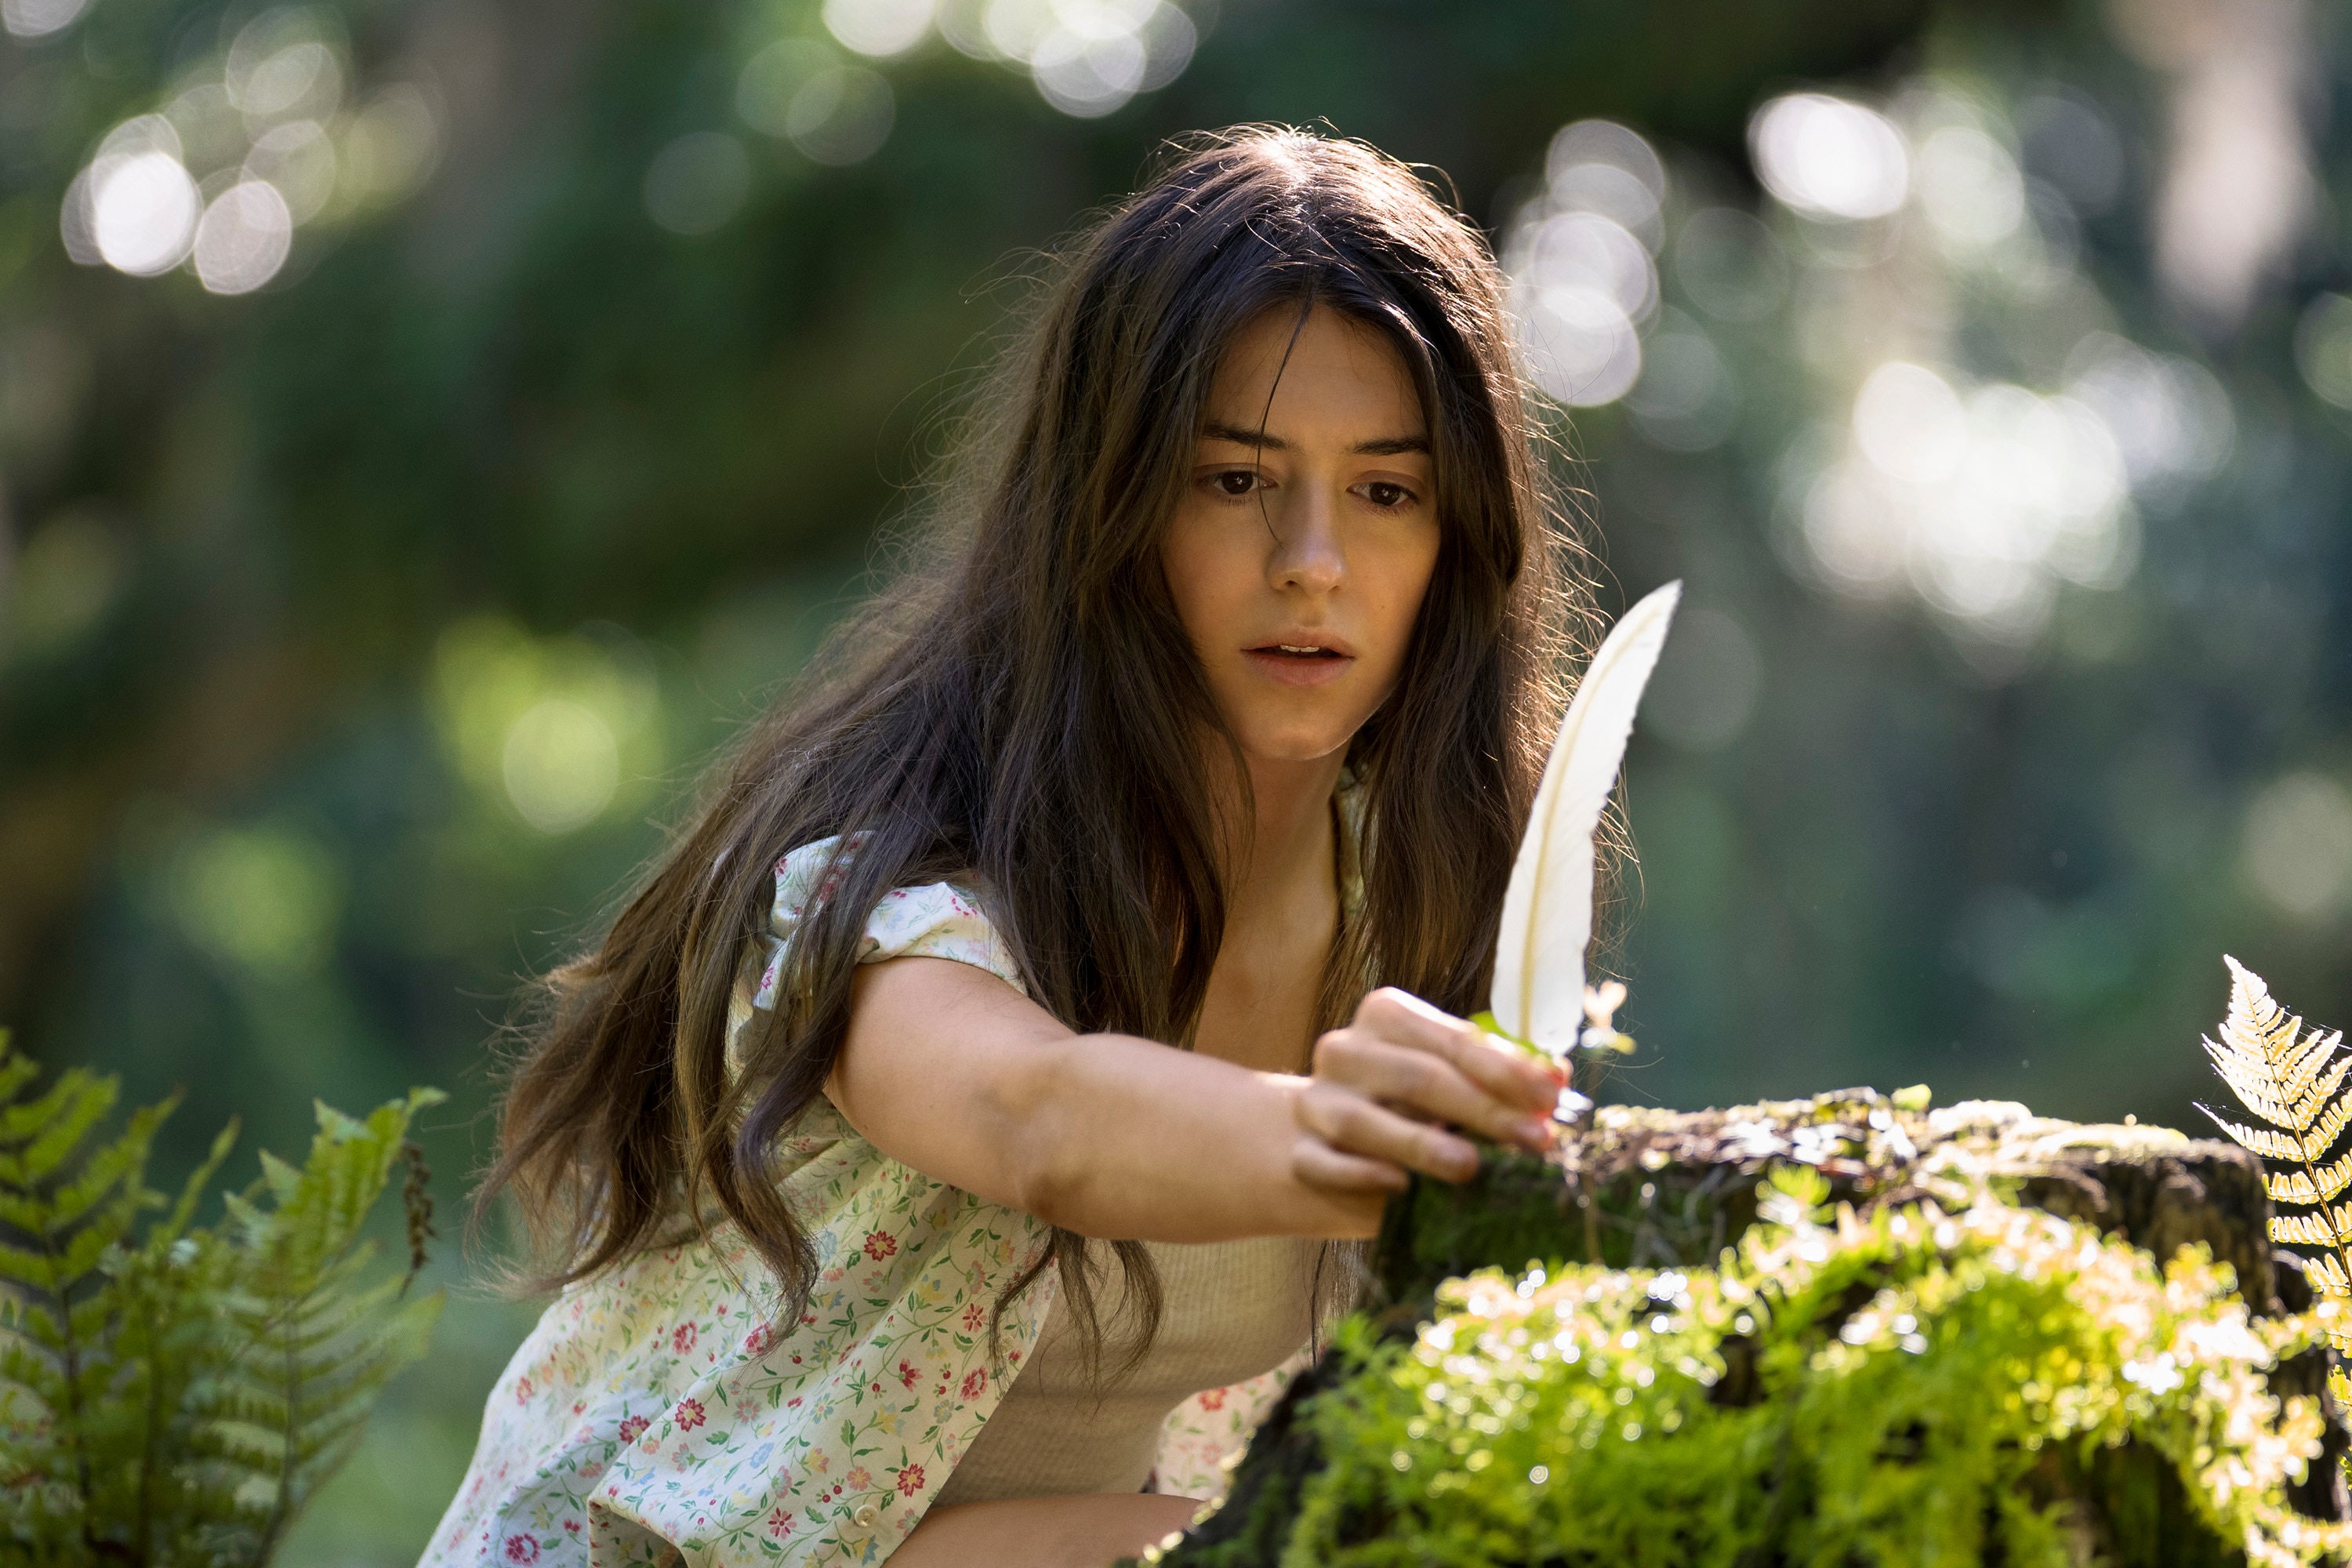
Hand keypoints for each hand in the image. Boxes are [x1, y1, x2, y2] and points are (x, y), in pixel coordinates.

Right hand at [1290, 987, 1563, 1202]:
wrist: (1326, 1139)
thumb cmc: (1408, 1105)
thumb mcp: (1452, 1079)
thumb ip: (1497, 1076)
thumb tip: (1558, 1077)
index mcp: (1386, 1016)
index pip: (1454, 1040)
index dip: (1506, 1070)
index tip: (1552, 1098)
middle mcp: (1345, 1051)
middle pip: (1417, 1078)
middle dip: (1484, 1111)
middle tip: (1535, 1140)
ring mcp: (1315, 1102)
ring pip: (1361, 1120)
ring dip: (1420, 1144)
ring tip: (1469, 1167)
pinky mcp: (1298, 1153)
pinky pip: (1323, 1164)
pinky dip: (1361, 1175)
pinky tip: (1398, 1187)